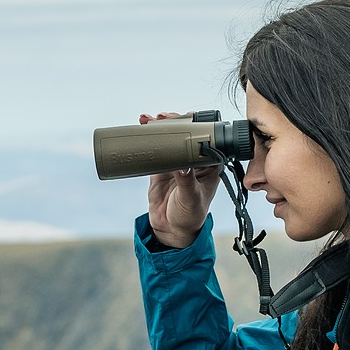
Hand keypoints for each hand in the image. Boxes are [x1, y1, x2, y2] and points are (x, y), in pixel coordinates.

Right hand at [142, 111, 221, 249]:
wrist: (172, 231)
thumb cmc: (190, 216)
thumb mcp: (191, 198)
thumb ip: (187, 181)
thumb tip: (181, 164)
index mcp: (209, 164)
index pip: (204, 138)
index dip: (193, 125)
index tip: (180, 120)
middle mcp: (194, 160)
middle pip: (184, 134)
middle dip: (172, 122)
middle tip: (160, 118)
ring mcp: (177, 163)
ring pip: (169, 139)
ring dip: (158, 128)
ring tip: (146, 120)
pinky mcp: (161, 169)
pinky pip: (155, 150)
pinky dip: (147, 140)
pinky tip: (141, 130)